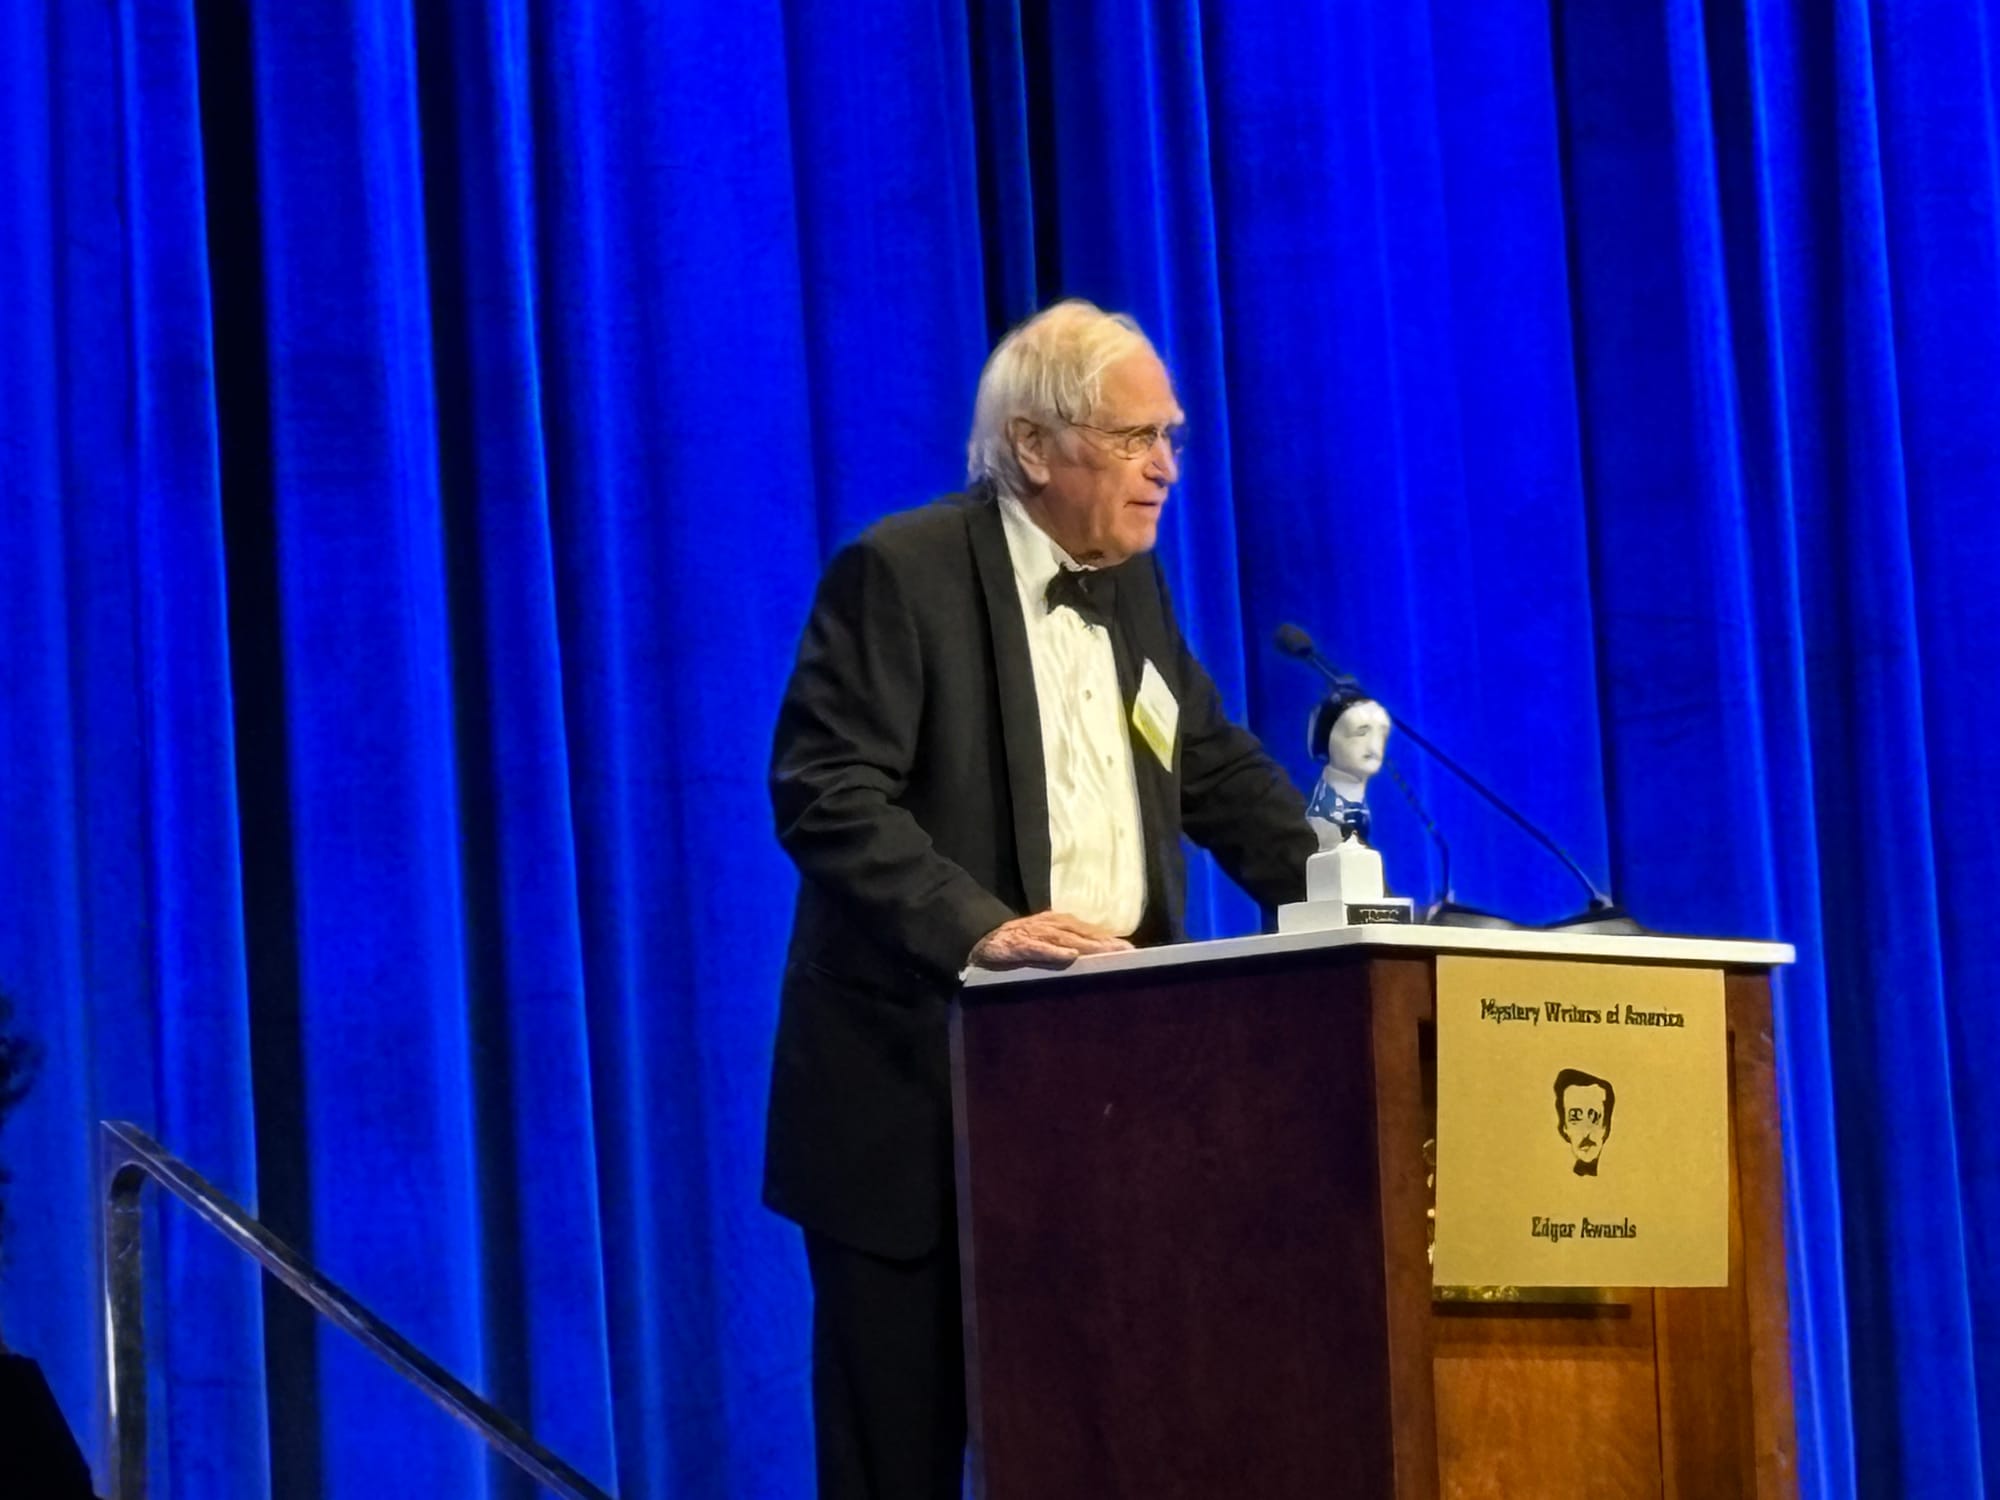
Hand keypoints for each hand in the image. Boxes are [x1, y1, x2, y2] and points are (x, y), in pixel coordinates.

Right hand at [968, 912, 1134, 969]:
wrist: (983, 939)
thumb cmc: (1018, 943)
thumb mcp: (1045, 941)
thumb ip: (1066, 945)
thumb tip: (1092, 955)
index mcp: (1058, 925)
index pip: (1088, 931)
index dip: (1109, 939)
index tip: (1132, 950)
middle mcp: (1050, 926)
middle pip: (1083, 933)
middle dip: (1106, 942)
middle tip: (1128, 951)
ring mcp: (1035, 934)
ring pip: (1066, 939)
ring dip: (1088, 946)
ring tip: (1109, 953)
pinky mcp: (1019, 945)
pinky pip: (1039, 948)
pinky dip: (1055, 952)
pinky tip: (1071, 957)